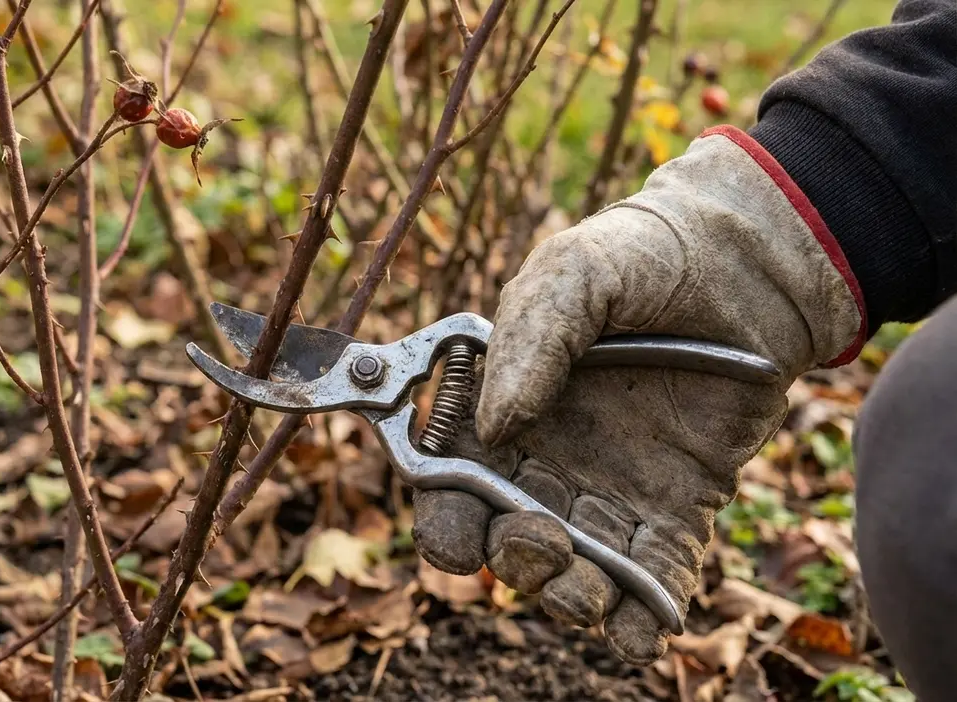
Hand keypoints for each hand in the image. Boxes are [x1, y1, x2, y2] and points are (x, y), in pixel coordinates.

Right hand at [411, 128, 863, 664]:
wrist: (748, 261)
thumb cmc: (642, 256)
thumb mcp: (573, 274)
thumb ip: (528, 342)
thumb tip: (496, 428)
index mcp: (500, 408)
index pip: (452, 481)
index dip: (446, 519)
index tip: (458, 539)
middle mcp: (546, 460)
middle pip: (507, 537)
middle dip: (514, 560)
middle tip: (540, 544)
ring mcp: (612, 489)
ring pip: (576, 568)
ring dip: (572, 597)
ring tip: (589, 593)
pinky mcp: (680, 505)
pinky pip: (655, 572)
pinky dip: (646, 610)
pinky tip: (646, 621)